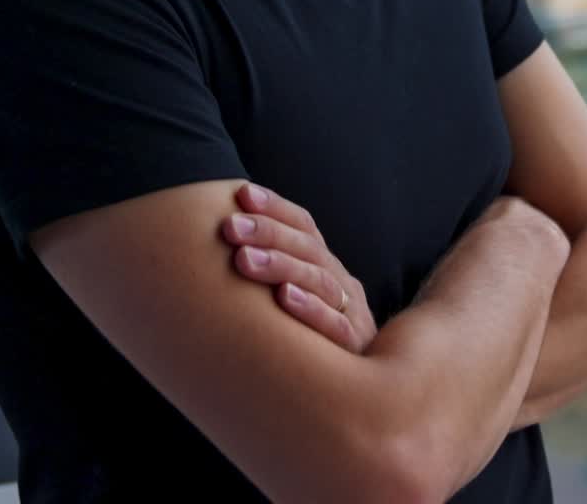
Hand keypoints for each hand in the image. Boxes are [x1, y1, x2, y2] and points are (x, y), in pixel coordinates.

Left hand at [219, 183, 377, 353]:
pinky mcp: (356, 347)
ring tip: (244, 259)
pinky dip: (310, 309)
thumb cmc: (312, 338)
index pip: (304, 225)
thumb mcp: (298, 297)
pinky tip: (284, 298)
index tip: (242, 194)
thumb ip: (273, 269)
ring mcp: (353, 311)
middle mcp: (341, 281)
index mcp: (326, 264)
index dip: (275, 207)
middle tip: (231, 227)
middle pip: (307, 247)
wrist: (361, 391)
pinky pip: (335, 325)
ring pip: (318, 280)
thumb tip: (225, 232)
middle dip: (267, 232)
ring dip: (280, 266)